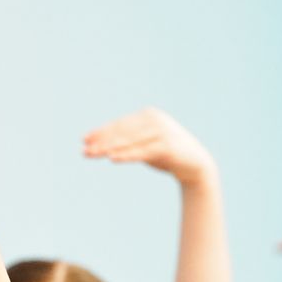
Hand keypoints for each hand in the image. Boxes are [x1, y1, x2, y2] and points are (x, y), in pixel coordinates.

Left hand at [82, 109, 213, 184]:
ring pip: (129, 140)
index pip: (120, 124)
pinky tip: (113, 158)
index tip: (84, 140)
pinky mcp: (167, 146)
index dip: (101, 132)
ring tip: (93, 154)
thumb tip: (104, 144)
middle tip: (84, 150)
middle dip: (102, 141)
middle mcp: (154, 119)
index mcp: (148, 115)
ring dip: (110, 148)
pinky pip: (142, 151)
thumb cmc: (168, 155)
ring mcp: (161, 131)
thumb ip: (129, 141)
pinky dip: (127, 154)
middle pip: (122, 131)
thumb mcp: (146, 145)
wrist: (196, 165)